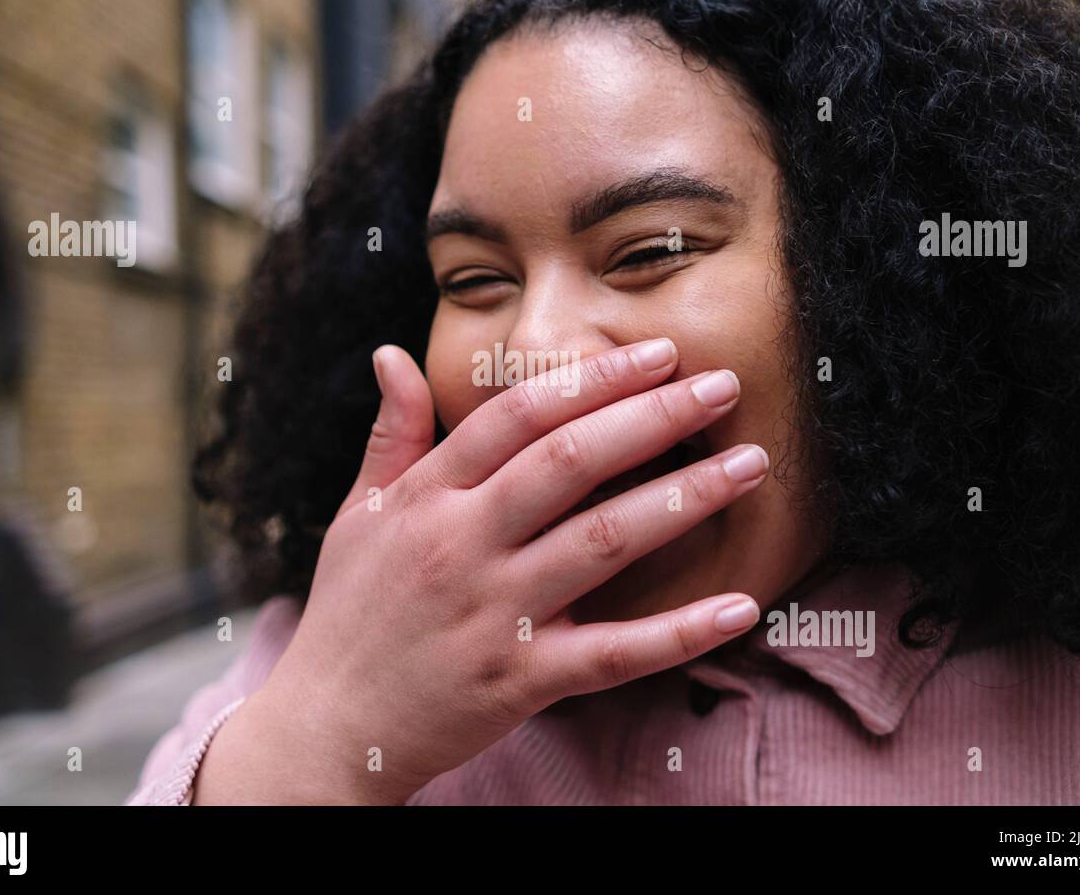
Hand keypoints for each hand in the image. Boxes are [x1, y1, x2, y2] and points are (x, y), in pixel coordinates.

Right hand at [194, 338, 767, 803]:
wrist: (328, 726)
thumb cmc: (350, 613)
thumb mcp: (356, 514)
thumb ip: (390, 433)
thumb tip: (392, 353)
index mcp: (426, 497)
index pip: (517, 416)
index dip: (593, 378)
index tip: (659, 354)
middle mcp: (462, 544)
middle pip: (569, 462)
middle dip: (653, 416)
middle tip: (723, 386)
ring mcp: (494, 614)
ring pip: (602, 542)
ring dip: (684, 498)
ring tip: (750, 466)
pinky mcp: (520, 680)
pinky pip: (612, 654)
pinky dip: (678, 632)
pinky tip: (739, 606)